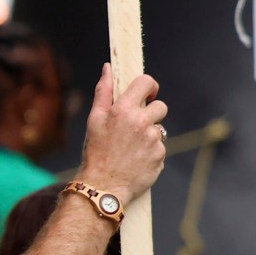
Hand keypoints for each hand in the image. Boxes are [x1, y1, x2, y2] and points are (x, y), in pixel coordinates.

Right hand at [78, 64, 168, 202]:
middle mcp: (141, 122)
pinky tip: (136, 159)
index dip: (149, 86)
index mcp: (123, 110)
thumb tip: (108, 68)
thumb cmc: (96, 153)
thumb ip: (104, 91)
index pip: (146, 82)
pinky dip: (151, 152)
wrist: (103, 187)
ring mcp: (153, 140)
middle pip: (160, 106)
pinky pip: (160, 147)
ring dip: (149, 134)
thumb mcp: (94, 120)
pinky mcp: (160, 155)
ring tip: (132, 147)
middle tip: (135, 127)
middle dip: (151, 114)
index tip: (147, 94)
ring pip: (159, 129)